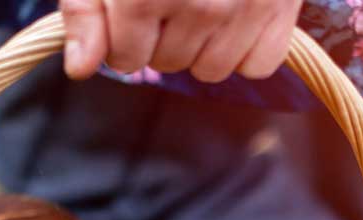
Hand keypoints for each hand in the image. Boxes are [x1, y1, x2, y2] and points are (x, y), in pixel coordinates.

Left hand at [60, 0, 302, 82]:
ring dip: (200, 45)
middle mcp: (201, 4)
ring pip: (211, 70)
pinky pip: (257, 64)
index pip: (124, 58)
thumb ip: (84, 7)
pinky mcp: (281, 6)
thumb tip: (81, 68)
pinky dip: (244, 48)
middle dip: (158, 35)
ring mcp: (246, 6)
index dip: (118, 36)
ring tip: (200, 0)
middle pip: (166, 63)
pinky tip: (233, 16)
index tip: (125, 8)